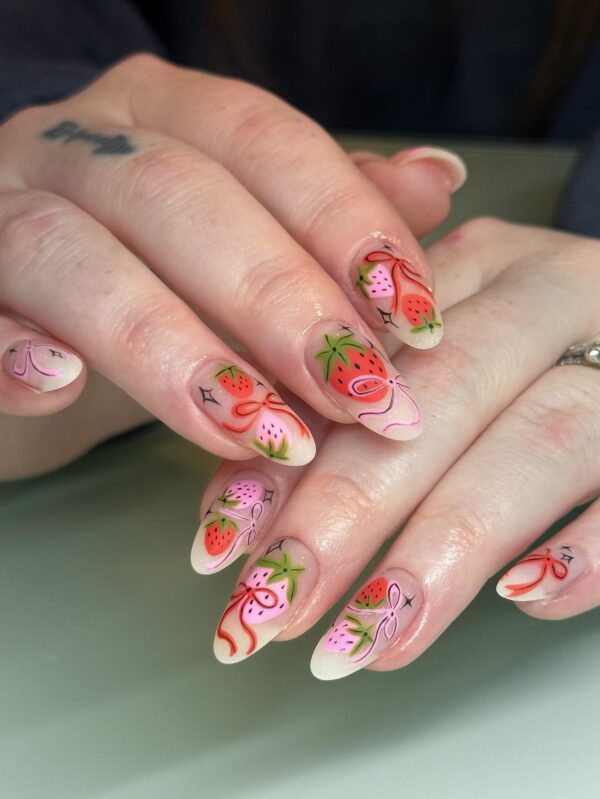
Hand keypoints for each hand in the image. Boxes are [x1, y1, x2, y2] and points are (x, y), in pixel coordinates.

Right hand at [0, 53, 464, 476]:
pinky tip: (60, 384)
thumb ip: (327, 214)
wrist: (17, 320)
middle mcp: (71, 144)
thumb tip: (438, 180)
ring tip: (265, 434)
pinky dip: (11, 350)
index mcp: (157, 115)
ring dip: (175, 350)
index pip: (263, 141)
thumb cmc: (145, 282)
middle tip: (360, 396)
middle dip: (280, 302)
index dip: (343, 225)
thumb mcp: (243, 248)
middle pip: (180, 197)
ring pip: (74, 255)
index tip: (415, 319)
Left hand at [193, 218, 599, 675]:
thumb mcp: (434, 360)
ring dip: (441, 551)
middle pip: (441, 395)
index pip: (361, 356)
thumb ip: (336, 422)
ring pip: (536, 441)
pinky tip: (523, 600)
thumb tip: (238, 521)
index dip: (289, 452)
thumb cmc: (525, 362)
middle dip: (347, 511)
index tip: (225, 547)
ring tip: (366, 641)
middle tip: (277, 607)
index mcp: (477, 266)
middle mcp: (553, 295)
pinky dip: (585, 552)